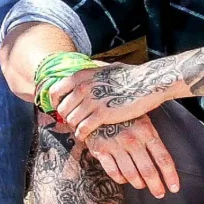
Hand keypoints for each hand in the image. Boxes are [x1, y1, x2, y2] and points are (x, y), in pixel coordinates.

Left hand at [50, 60, 180, 140]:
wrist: (148, 83)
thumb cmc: (131, 76)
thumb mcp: (107, 68)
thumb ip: (94, 72)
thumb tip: (90, 70)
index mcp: (82, 75)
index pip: (55, 91)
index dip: (56, 103)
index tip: (62, 109)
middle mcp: (83, 87)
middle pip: (62, 109)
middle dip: (68, 117)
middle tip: (76, 121)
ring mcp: (92, 101)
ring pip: (71, 121)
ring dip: (76, 127)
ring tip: (84, 128)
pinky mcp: (102, 115)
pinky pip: (82, 130)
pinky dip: (83, 134)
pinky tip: (88, 134)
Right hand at [85, 116, 179, 197]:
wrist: (98, 106)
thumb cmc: (126, 116)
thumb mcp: (143, 121)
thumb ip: (152, 139)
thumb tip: (164, 163)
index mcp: (146, 131)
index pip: (163, 158)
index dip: (170, 176)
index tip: (174, 188)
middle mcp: (132, 139)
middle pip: (148, 170)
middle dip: (156, 185)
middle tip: (160, 193)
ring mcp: (116, 145)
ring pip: (131, 174)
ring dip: (139, 184)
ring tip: (143, 186)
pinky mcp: (101, 150)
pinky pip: (113, 172)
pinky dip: (121, 179)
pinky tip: (125, 179)